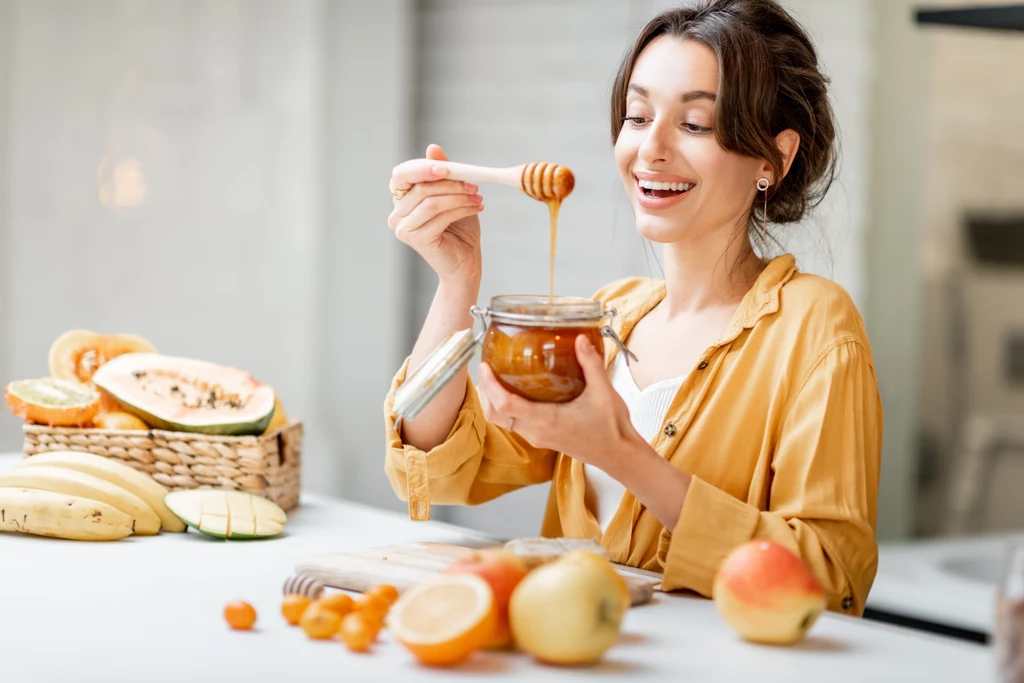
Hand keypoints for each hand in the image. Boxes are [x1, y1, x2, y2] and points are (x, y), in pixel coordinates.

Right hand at [388, 143, 484, 285]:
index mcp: (401, 199)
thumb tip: (432, 148)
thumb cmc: (459, 229)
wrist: (465, 263)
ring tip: (478, 198)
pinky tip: (476, 209)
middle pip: (420, 187)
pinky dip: (461, 209)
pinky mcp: (417, 240)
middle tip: (473, 184)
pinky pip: (439, 216)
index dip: (422, 167)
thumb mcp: (453, 195)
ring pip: (431, 201)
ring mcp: (404, 229)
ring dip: (459, 196)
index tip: (448, 168)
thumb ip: (442, 173)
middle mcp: (396, 214)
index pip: (402, 174)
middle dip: (450, 183)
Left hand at [476, 334, 639, 470]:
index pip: (506, 405)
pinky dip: (506, 407)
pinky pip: (513, 423)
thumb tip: (579, 338)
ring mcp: (537, 437)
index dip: (490, 385)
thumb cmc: (611, 428)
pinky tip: (515, 389)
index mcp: (547, 420)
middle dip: (485, 391)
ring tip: (495, 375)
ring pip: (502, 421)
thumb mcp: (603, 391)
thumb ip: (591, 363)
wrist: (618, 455)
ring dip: (493, 400)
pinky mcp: (541, 438)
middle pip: (495, 414)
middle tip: (486, 368)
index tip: (485, 366)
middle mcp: (536, 432)